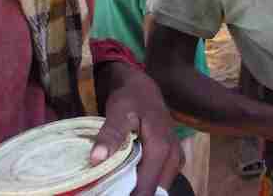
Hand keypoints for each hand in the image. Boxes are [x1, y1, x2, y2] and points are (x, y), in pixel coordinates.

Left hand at [91, 67, 181, 195]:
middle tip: (112, 192)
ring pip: (161, 187)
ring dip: (143, 191)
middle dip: (136, 194)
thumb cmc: (131, 99)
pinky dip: (149, 185)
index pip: (148, 188)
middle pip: (157, 190)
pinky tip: (131, 183)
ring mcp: (176, 157)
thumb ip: (111, 134)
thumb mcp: (118, 111)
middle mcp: (173, 155)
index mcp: (161, 147)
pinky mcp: (174, 157)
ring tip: (119, 189)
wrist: (144, 88)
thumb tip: (97, 159)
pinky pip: (162, 179)